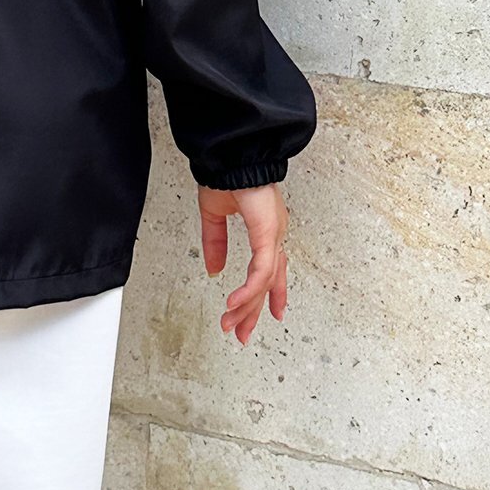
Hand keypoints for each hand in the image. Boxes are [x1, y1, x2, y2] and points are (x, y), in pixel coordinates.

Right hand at [198, 181, 288, 345]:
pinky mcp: (269, 233)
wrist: (228, 156)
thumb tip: (214, 269)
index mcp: (266, 229)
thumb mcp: (214, 215)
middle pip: (269, 281)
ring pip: (265, 280)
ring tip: (231, 323)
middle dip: (254, 311)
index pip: (272, 268)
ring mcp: (275, 234)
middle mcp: (275, 234)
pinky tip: (235, 302)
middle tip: (242, 334)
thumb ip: (215, 243)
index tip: (272, 315)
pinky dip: (249, 289)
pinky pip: (261, 269)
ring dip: (246, 305)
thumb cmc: (226, 174)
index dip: (273, 293)